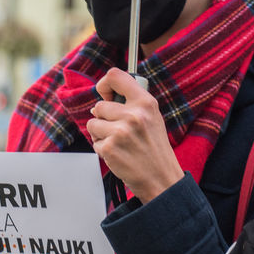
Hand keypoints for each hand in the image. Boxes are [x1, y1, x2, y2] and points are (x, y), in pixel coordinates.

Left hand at [87, 68, 183, 203]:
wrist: (161, 178)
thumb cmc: (154, 148)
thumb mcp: (152, 118)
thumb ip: (131, 104)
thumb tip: (101, 100)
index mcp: (145, 102)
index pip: (115, 75)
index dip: (104, 84)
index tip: (105, 94)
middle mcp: (133, 115)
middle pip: (99, 106)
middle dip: (103, 118)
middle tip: (119, 131)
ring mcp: (120, 132)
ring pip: (92, 123)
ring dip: (100, 133)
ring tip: (119, 143)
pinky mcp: (109, 148)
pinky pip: (94, 141)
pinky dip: (102, 149)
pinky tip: (118, 154)